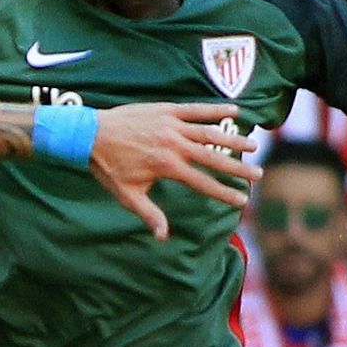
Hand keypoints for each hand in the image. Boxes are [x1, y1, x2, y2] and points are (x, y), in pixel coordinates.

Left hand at [90, 102, 259, 240]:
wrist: (89, 134)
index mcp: (167, 167)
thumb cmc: (108, 167)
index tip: (243, 201)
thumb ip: (149, 214)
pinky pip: (195, 109)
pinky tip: (234, 112)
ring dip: (233, 140)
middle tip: (258, 175)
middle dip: (237, 168)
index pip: (203, 183)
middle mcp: (173, 145)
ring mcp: (171, 125)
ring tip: (252, 147)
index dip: (224, 193)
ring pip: (209, 132)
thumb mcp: (127, 195)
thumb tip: (163, 237)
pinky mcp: (166, 110)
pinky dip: (215, 109)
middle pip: (213, 158)